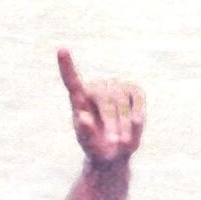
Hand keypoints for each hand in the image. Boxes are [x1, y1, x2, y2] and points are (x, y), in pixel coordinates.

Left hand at [60, 48, 144, 164]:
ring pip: (122, 100)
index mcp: (78, 99)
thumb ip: (85, 133)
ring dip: (125, 123)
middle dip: (112, 122)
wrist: (116, 150)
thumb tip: (83, 118)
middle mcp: (96, 87)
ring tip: (123, 141)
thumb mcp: (89, 144)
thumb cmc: (96, 146)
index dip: (66, 65)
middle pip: (105, 98)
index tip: (62, 50)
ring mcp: (115, 86)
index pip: (71, 79)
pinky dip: (138, 113)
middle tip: (115, 142)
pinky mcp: (133, 90)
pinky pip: (138, 97)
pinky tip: (136, 124)